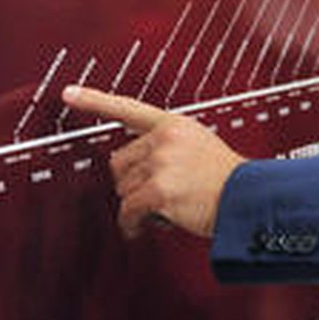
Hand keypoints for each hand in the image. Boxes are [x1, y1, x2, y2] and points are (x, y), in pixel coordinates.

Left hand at [61, 86, 246, 238]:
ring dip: (138, 203)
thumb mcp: (201, 147)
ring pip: (123, 189)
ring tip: (165, 206)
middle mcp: (165, 140)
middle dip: (132, 182)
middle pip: (119, 163)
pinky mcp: (158, 190)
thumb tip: (136, 168)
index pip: (128, 109)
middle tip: (156, 192)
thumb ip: (169, 147)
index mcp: (175, 125)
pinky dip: (132, 223)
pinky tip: (144, 226)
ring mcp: (161, 164)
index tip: (69, 94)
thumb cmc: (229, 181)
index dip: (95, 101)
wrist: (249, 199)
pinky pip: (128, 211)